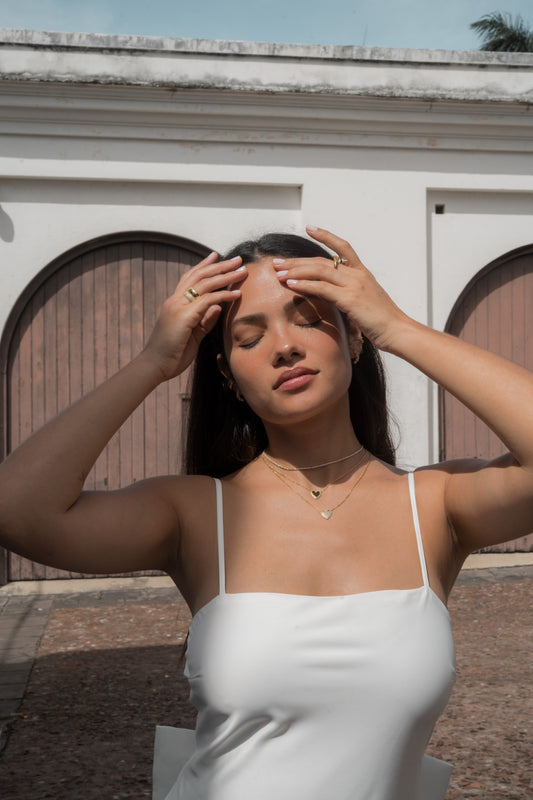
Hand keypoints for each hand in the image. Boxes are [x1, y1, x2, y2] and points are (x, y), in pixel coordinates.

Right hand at [143, 252, 245, 379]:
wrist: (154, 366)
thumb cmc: (171, 355)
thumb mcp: (192, 336)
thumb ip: (205, 322)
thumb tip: (218, 307)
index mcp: (174, 304)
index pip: (189, 278)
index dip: (203, 266)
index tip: (215, 256)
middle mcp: (175, 301)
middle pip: (199, 276)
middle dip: (220, 266)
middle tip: (237, 259)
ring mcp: (178, 307)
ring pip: (205, 284)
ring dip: (226, 275)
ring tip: (242, 270)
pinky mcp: (184, 317)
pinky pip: (208, 301)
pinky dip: (224, 296)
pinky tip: (236, 294)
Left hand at [273, 226, 409, 351]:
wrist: (397, 330)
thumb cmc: (382, 321)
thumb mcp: (365, 302)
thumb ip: (350, 295)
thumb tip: (334, 297)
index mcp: (362, 273)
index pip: (342, 247)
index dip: (326, 236)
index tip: (310, 228)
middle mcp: (358, 274)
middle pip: (322, 261)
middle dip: (297, 261)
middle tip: (277, 262)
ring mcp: (354, 285)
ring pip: (319, 271)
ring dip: (296, 271)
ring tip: (278, 273)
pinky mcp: (350, 298)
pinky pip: (322, 288)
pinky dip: (305, 285)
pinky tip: (291, 285)